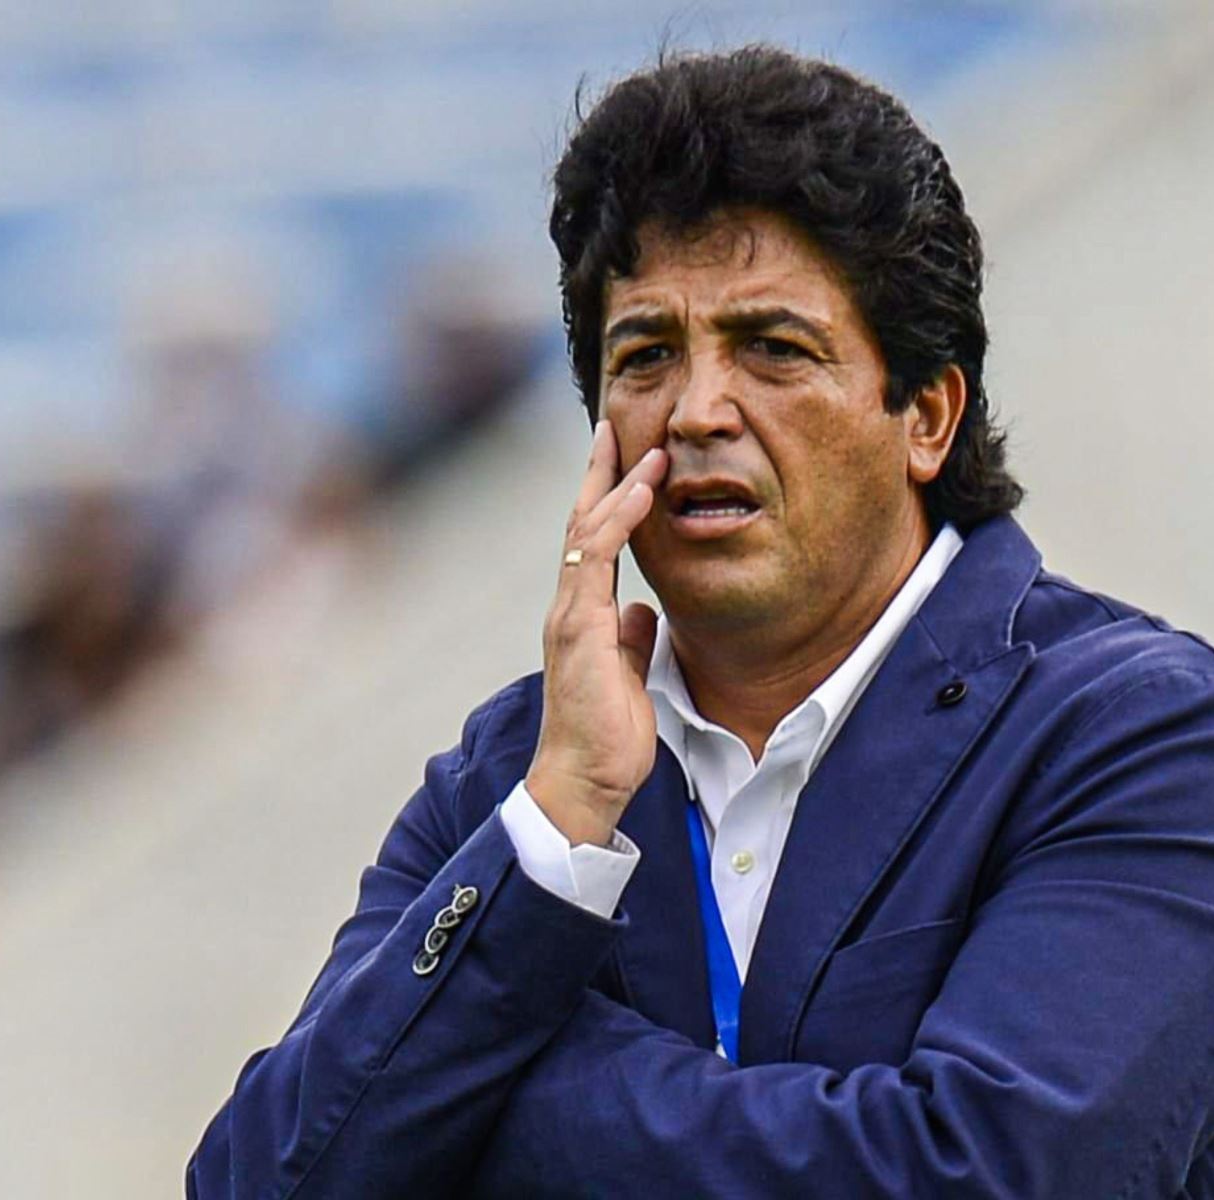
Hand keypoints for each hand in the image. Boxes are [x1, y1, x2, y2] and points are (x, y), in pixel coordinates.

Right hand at [526, 421, 667, 845]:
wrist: (583, 781)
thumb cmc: (605, 737)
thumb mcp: (629, 674)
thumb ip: (631, 639)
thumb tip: (644, 611)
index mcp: (582, 615)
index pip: (591, 542)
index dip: (606, 498)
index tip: (624, 458)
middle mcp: (569, 606)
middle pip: (580, 522)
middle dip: (598, 472)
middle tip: (613, 423)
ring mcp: (570, 614)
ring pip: (586, 531)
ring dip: (615, 485)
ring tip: (641, 446)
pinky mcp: (578, 628)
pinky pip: (596, 560)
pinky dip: (618, 521)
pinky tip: (639, 492)